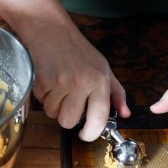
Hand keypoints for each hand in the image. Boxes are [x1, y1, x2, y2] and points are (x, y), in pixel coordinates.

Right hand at [27, 26, 129, 140]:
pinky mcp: (42, 82)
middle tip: (68, 103)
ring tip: (58, 88)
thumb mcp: (103, 68)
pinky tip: (49, 82)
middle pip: (69, 122)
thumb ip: (116, 93)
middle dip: (67, 118)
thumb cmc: (78, 51)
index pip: (99, 118)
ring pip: (53, 114)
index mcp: (100, 81)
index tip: (87, 136)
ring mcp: (60, 83)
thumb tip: (125, 114)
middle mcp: (81, 84)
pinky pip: (42, 103)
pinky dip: (44, 96)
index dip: (92, 133)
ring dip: (54, 106)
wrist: (51, 31)